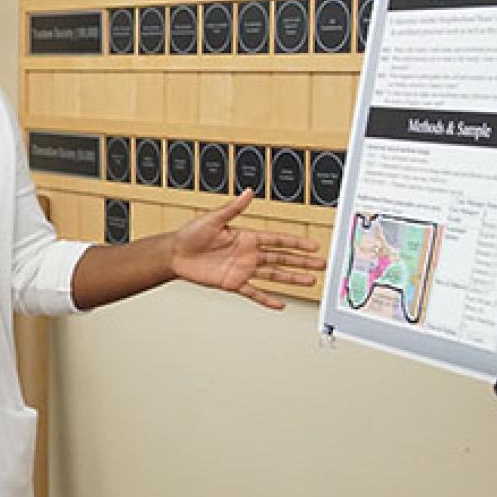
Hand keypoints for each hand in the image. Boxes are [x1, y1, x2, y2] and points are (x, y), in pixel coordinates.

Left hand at [170, 188, 325, 309]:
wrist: (175, 254)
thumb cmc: (190, 234)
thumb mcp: (212, 219)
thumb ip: (233, 208)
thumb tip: (248, 192)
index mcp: (247, 237)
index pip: (278, 240)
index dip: (296, 243)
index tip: (313, 245)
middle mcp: (248, 253)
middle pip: (282, 257)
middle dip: (303, 261)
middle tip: (321, 264)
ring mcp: (243, 269)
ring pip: (274, 274)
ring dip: (291, 278)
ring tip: (310, 281)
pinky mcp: (233, 283)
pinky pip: (254, 292)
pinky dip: (267, 299)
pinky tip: (280, 304)